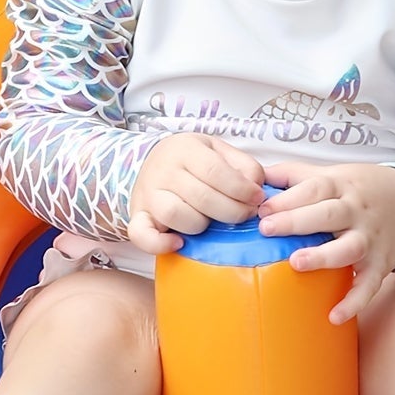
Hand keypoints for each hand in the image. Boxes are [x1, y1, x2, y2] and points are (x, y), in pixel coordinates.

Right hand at [128, 134, 265, 254]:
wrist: (153, 162)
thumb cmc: (193, 160)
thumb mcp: (219, 151)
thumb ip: (243, 165)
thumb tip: (256, 189)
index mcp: (185, 150)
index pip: (215, 171)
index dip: (241, 189)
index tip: (257, 199)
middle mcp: (164, 171)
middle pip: (201, 197)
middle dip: (232, 212)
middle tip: (245, 214)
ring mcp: (148, 194)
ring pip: (176, 215)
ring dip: (201, 225)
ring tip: (211, 222)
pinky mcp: (138, 216)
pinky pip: (142, 235)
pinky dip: (160, 244)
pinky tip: (179, 243)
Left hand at [258, 161, 394, 323]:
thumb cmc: (360, 189)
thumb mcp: (333, 173)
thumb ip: (294, 175)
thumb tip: (255, 175)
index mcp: (342, 186)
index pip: (315, 188)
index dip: (288, 198)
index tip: (262, 209)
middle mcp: (357, 212)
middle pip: (329, 214)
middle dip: (298, 221)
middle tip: (268, 229)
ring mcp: (370, 239)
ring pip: (349, 248)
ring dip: (324, 257)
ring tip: (297, 263)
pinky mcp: (380, 265)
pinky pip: (369, 286)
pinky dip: (354, 302)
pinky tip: (334, 316)